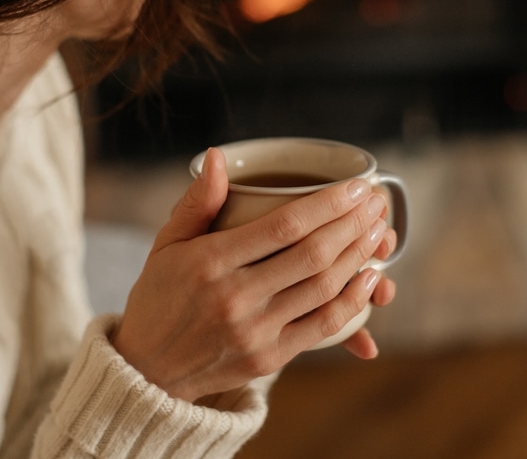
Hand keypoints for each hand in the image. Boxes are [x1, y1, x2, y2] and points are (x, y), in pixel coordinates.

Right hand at [112, 147, 390, 401]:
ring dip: (359, 255)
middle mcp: (234, 298)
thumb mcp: (166, 244)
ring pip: (323, 288)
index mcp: (209, 263)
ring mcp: (254, 332)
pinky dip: (352, 300)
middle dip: (354, 223)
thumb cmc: (159, 296)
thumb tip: (218, 156)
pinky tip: (369, 277)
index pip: (283, 226)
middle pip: (312, 254)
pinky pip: (322, 327)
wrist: (146, 369)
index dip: (328, 203)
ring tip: (379, 230)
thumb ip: (197, 201)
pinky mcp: (269, 358)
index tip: (357, 186)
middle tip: (377, 202)